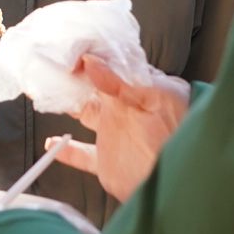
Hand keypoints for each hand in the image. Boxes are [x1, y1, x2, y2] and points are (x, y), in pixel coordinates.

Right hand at [52, 55, 189, 202]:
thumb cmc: (180, 134)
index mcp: (138, 91)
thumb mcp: (155, 98)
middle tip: (53, 66)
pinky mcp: (106, 162)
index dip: (92, 57)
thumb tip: (91, 61)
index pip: (112, 68)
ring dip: (70, 106)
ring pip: (86, 116)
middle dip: (76, 78)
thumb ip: (120, 83)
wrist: (183, 182)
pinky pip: (82, 155)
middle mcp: (124, 110)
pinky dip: (66, 151)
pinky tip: (51, 145)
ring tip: (51, 94)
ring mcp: (114, 135)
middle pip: (94, 89)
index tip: (71, 50)